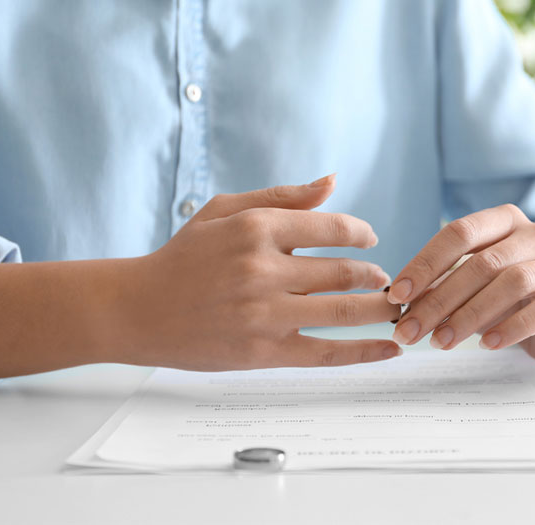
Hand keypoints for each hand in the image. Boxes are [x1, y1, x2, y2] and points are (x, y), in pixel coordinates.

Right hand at [122, 175, 400, 370]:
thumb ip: (281, 196)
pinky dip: (365, 352)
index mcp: (256, 228)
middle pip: (345, 271)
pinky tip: (392, 349)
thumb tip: (331, 181)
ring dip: (380, 309)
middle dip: (376, 275)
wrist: (138, 310)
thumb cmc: (184, 257)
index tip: (370, 240)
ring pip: (344, 311)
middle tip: (387, 280)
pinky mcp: (264, 352)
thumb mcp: (224, 212)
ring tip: (396, 307)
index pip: (332, 227)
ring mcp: (265, 314)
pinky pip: (327, 353)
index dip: (362, 234)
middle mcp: (263, 269)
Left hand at [386, 204, 534, 362]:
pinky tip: (486, 345)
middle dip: (439, 300)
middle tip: (410, 331)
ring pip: (512, 284)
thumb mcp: (471, 284)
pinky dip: (512, 328)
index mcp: (504, 220)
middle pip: (482, 262)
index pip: (459, 233)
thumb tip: (401, 303)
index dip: (425, 264)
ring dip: (470, 316)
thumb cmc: (507, 295)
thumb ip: (441, 285)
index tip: (397, 296)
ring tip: (441, 342)